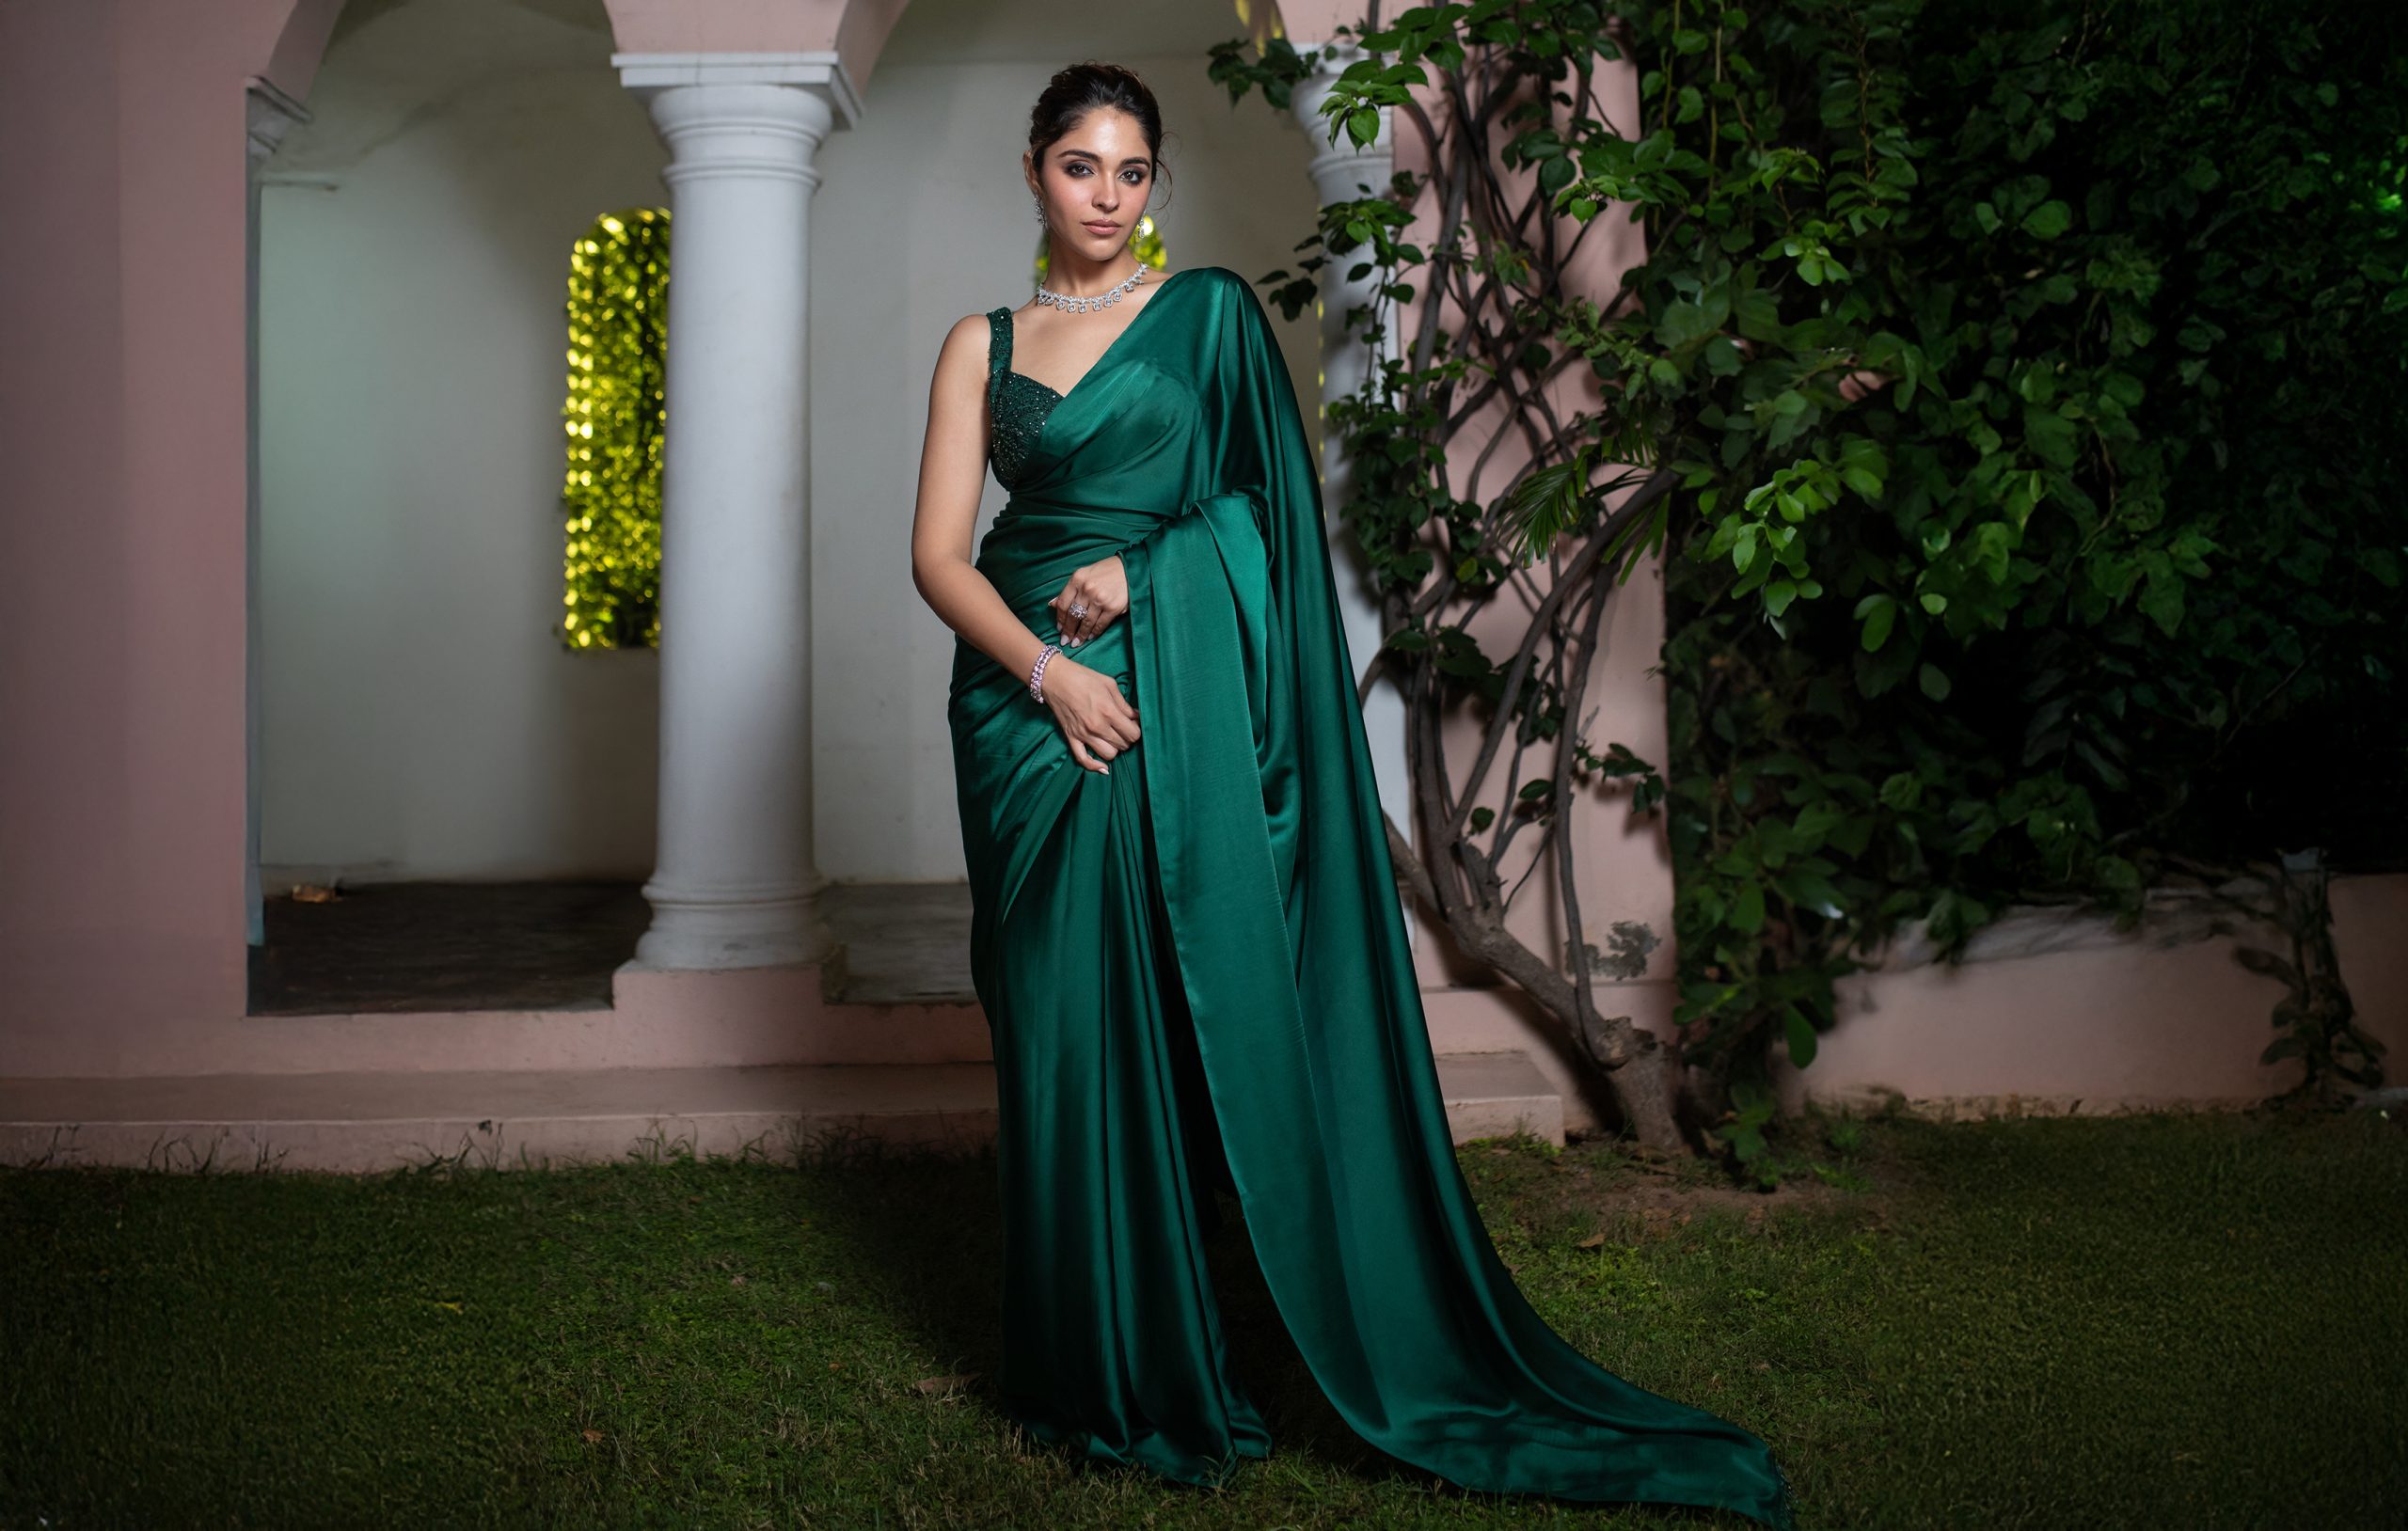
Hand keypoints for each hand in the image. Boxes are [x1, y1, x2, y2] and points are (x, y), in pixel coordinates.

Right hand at [1039, 653, 1139, 773]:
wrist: (1055, 678)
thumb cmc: (1083, 677)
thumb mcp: (1109, 684)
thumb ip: (1124, 704)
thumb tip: (1136, 716)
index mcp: (1109, 712)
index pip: (1133, 734)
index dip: (1137, 730)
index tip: (1134, 724)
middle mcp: (1097, 726)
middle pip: (1123, 745)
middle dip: (1127, 738)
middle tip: (1124, 729)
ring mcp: (1083, 734)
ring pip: (1108, 754)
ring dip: (1114, 748)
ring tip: (1113, 739)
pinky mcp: (1071, 738)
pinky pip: (1083, 759)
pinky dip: (1094, 766)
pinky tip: (1102, 766)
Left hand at [1049, 554, 1128, 647]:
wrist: (1130, 569)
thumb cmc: (1106, 571)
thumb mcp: (1084, 574)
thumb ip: (1069, 590)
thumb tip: (1052, 604)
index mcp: (1077, 579)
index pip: (1063, 603)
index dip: (1060, 619)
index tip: (1059, 628)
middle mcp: (1087, 589)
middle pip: (1073, 615)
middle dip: (1068, 630)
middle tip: (1065, 640)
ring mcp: (1100, 599)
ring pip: (1086, 622)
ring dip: (1080, 635)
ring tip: (1076, 642)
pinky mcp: (1113, 608)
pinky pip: (1100, 624)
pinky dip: (1094, 632)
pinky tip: (1090, 637)